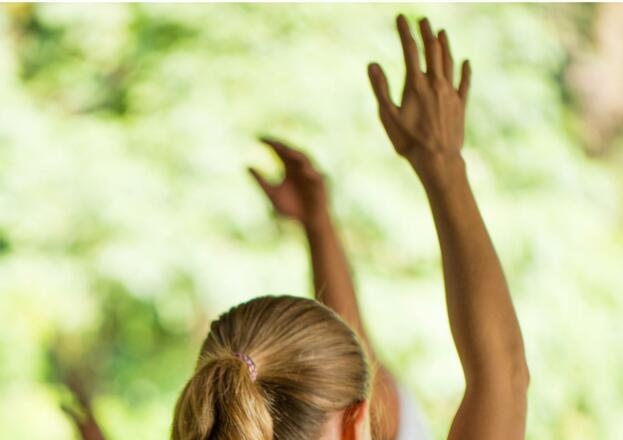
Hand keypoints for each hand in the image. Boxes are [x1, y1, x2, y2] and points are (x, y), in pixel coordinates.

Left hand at [248, 138, 327, 226]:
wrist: (308, 222)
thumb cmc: (292, 208)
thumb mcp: (272, 194)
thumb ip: (260, 181)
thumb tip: (246, 166)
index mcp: (289, 168)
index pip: (279, 151)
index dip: (270, 144)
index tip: (258, 138)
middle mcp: (300, 167)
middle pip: (291, 152)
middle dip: (282, 146)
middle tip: (271, 141)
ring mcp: (311, 174)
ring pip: (306, 160)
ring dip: (297, 155)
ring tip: (286, 151)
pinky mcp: (321, 184)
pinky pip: (317, 176)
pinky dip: (310, 172)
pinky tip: (303, 170)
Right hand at [368, 15, 470, 181]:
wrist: (437, 159)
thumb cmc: (409, 141)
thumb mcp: (388, 116)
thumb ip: (381, 89)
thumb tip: (372, 64)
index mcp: (416, 84)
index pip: (409, 50)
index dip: (404, 32)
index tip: (401, 17)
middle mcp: (435, 84)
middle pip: (432, 50)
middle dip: (426, 33)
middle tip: (422, 19)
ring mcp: (450, 93)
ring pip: (449, 62)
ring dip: (445, 45)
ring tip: (441, 32)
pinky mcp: (460, 105)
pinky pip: (464, 82)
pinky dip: (465, 70)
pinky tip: (466, 62)